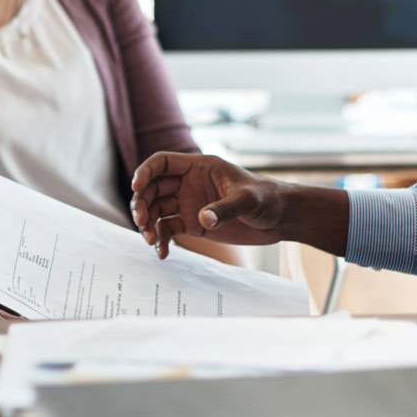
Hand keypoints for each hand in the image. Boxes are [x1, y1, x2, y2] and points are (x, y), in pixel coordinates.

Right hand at [131, 152, 288, 257]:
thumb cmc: (268, 198)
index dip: (145, 172)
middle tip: (142, 222)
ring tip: (151, 241)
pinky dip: (162, 241)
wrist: (280, 218)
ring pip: (157, 210)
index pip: (162, 163)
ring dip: (149, 224)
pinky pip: (169, 230)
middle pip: (153, 188)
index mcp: (199, 167)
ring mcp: (189, 204)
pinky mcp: (193, 224)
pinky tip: (162, 253)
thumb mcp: (249, 200)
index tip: (136, 187)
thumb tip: (203, 219)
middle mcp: (189, 183)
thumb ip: (225, 208)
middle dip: (143, 204)